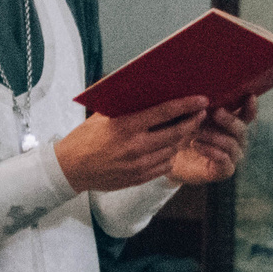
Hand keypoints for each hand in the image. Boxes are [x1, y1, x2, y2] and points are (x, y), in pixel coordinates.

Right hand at [56, 96, 208, 192]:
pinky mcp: (139, 178)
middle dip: (192, 122)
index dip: (186, 105)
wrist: (71, 168)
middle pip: (176, 133)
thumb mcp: (102, 117)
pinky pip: (165, 166)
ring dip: (181, 139)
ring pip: (173, 150)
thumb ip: (126, 107)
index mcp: (126, 127)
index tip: (201, 100)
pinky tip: (168, 148)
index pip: (165, 113)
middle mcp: (136, 147)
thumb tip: (148, 93)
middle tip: (200, 114)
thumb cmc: (85, 138)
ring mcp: (139, 165)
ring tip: (184, 129)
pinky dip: (170, 155)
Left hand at [167, 97, 253, 186]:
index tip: (250, 97)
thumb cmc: (182, 133)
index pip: (247, 115)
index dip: (251, 107)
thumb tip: (203, 95)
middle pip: (241, 130)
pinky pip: (224, 160)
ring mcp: (232, 157)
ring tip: (197, 131)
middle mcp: (237, 141)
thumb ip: (200, 108)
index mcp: (232, 125)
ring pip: (232, 145)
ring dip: (215, 136)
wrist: (171, 159)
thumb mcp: (190, 117)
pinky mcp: (224, 171)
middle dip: (230, 120)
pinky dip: (211, 151)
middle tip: (216, 112)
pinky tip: (196, 145)